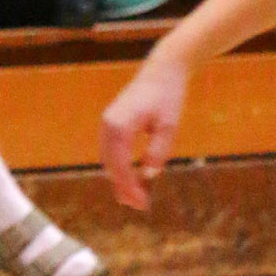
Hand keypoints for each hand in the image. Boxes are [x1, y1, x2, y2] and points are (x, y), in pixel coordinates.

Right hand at [100, 51, 188, 209]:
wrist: (162, 70)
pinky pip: (111, 152)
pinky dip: (120, 167)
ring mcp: (107, 124)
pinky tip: (134, 177)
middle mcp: (107, 126)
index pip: (119, 166)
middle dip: (123, 188)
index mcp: (118, 126)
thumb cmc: (167, 96)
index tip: (142, 204)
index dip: (129, 188)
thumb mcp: (168, 127)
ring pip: (108, 160)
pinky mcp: (112, 124)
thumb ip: (157, 152)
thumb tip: (147, 176)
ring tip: (138, 196)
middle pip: (110, 166)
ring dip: (120, 179)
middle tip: (142, 206)